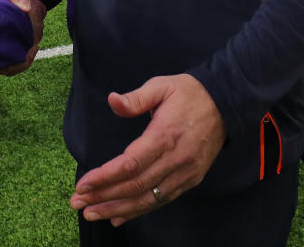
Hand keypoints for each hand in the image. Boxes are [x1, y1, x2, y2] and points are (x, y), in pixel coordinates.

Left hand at [70, 74, 225, 225]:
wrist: (226, 104)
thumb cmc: (188, 93)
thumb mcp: (160, 86)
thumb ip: (135, 98)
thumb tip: (112, 100)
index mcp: (164, 136)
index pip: (130, 164)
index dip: (105, 177)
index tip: (82, 184)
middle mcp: (175, 160)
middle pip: (135, 186)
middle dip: (104, 197)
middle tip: (77, 203)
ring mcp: (185, 174)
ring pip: (148, 199)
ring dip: (118, 209)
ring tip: (92, 213)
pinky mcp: (191, 180)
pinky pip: (162, 200)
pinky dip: (139, 211)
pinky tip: (119, 216)